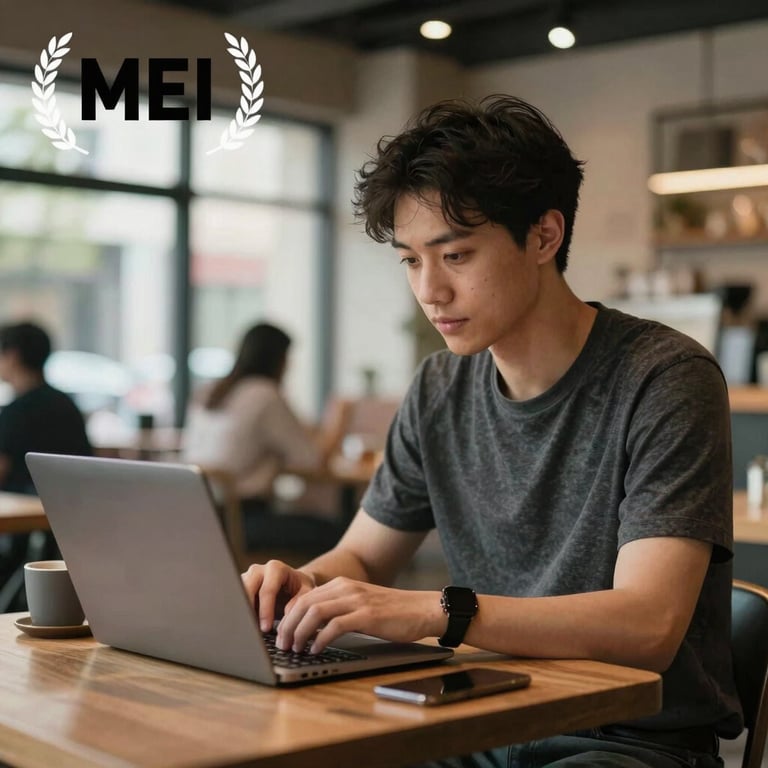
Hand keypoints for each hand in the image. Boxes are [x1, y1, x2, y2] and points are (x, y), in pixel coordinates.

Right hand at [241, 560, 315, 632]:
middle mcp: (259, 570)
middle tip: (252, 630)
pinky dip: (237, 612)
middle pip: (246, 588)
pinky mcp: (240, 587)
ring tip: (247, 629)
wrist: (292, 584)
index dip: (265, 611)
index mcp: (275, 568)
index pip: (267, 590)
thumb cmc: (300, 588)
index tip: (265, 628)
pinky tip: (243, 625)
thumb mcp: (306, 591)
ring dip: (240, 611)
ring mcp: (247, 577)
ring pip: (236, 593)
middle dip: (248, 610)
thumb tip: (287, 613)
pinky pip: (234, 599)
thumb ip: (299, 600)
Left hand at [276, 577, 442, 653]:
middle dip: (288, 626)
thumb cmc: (393, 612)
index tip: (281, 634)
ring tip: (295, 649)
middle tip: (282, 645)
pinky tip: (316, 650)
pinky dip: (320, 639)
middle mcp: (346, 588)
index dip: (288, 616)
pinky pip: (335, 626)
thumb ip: (339, 609)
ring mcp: (356, 600)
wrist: (422, 609)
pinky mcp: (367, 615)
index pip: (304, 597)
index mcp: (342, 585)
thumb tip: (312, 628)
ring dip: (300, 632)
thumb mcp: (360, 605)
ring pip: (315, 613)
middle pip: (304, 603)